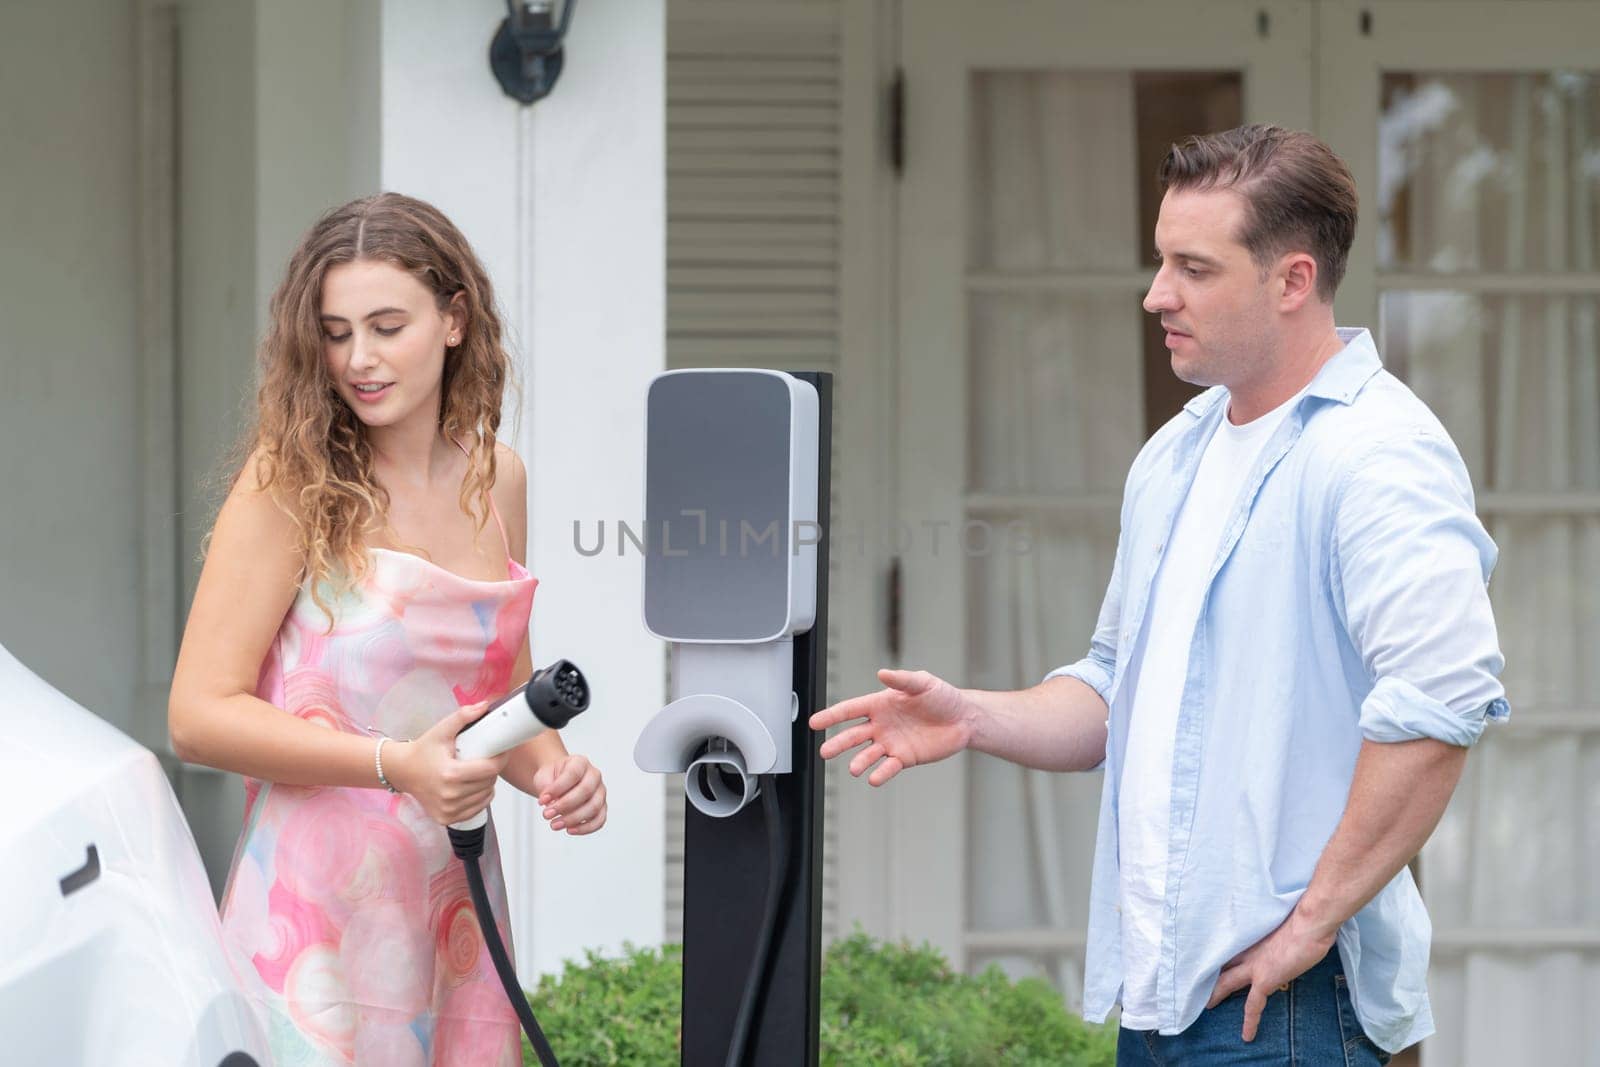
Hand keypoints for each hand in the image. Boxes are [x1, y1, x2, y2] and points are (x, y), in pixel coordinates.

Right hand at [387, 703, 512, 825]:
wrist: (402, 771)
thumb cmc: (423, 750)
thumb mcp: (441, 730)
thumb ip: (463, 716)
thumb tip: (485, 705)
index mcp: (450, 774)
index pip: (490, 769)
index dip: (501, 758)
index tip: (503, 750)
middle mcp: (450, 795)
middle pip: (489, 782)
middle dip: (493, 769)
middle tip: (487, 758)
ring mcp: (448, 810)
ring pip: (485, 796)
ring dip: (487, 784)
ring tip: (478, 772)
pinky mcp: (447, 818)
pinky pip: (476, 809)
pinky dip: (479, 798)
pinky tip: (472, 786)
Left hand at [532, 754, 605, 835]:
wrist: (557, 781)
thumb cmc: (552, 777)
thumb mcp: (544, 777)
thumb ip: (547, 788)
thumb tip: (552, 804)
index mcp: (580, 762)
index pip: (573, 774)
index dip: (558, 788)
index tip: (542, 800)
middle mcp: (594, 776)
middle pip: (586, 791)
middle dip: (564, 805)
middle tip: (547, 814)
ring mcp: (600, 792)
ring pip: (594, 807)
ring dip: (573, 819)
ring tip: (555, 824)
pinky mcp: (602, 808)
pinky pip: (599, 820)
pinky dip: (585, 828)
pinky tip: (569, 830)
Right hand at [808, 668, 973, 786]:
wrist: (964, 719)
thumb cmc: (942, 697)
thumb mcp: (923, 683)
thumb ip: (902, 680)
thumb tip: (882, 674)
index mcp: (880, 704)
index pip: (850, 710)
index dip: (831, 716)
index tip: (814, 722)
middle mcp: (881, 725)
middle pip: (853, 736)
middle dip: (838, 743)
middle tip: (824, 751)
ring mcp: (891, 743)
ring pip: (868, 754)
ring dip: (859, 762)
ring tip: (853, 768)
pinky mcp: (904, 758)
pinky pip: (888, 767)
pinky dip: (880, 774)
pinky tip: (874, 779)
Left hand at [1206, 911, 1336, 1041]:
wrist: (1309, 924)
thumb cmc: (1304, 920)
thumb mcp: (1284, 924)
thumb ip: (1276, 934)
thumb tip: (1282, 939)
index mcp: (1252, 936)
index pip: (1229, 947)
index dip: (1221, 954)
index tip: (1210, 958)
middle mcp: (1247, 950)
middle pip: (1221, 964)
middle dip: (1210, 974)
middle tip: (1196, 982)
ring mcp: (1253, 965)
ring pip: (1226, 983)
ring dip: (1216, 994)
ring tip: (1207, 1006)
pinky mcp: (1264, 979)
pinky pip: (1253, 1005)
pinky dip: (1250, 1021)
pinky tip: (1247, 1036)